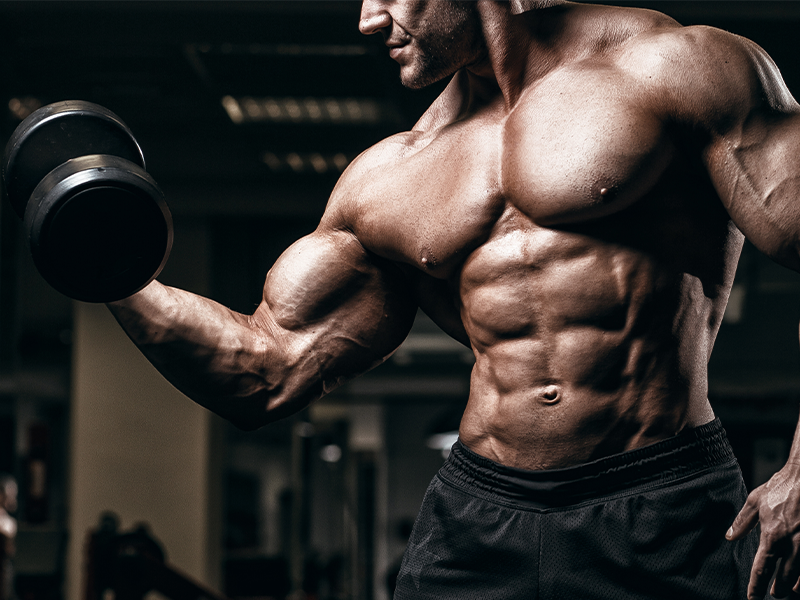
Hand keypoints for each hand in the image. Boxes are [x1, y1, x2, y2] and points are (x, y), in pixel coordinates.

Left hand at [727, 463, 799, 598]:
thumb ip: (742, 521)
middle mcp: (791, 545)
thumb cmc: (781, 487)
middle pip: (783, 577)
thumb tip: (730, 536)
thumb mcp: (755, 501)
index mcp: (772, 536)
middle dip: (777, 588)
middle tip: (773, 594)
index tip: (753, 596)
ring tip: (789, 591)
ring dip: (794, 585)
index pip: (762, 569)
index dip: (756, 585)